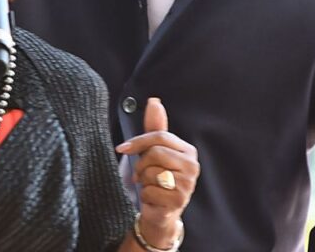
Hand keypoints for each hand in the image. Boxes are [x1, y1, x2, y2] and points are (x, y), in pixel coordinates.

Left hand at [116, 98, 198, 245]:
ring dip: (143, 181)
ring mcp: (188, 184)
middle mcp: (192, 166)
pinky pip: (150, 190)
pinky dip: (145, 195)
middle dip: (141, 164)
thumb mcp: (153, 151)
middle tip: (140, 174)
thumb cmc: (155, 179)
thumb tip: (154, 101)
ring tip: (149, 185)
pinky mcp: (179, 200)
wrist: (160, 212)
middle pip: (155, 153)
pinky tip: (152, 198)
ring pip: (152, 172)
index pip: (160, 137)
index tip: (122, 148)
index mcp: (188, 151)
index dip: (138, 141)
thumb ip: (154, 127)